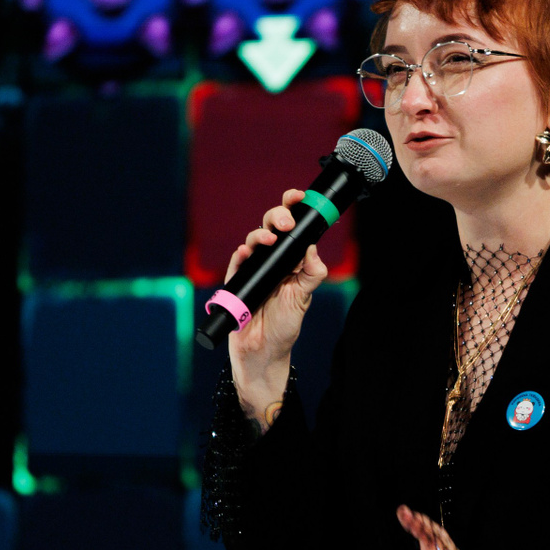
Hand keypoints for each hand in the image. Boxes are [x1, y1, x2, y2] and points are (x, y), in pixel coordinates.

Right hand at [225, 189, 329, 418]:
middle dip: (278, 217)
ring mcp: (254, 269)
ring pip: (254, 240)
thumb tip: (312, 248)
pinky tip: (246, 253)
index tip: (299, 197)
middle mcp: (273, 261)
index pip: (293, 229)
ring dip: (260, 235)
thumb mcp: (304, 298)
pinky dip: (241, 255)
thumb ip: (312, 274)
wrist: (263, 352)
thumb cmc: (285, 326)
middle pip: (272, 227)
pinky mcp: (237, 281)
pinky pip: (237, 263)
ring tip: (268, 240)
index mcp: (292, 261)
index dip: (294, 209)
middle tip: (285, 224)